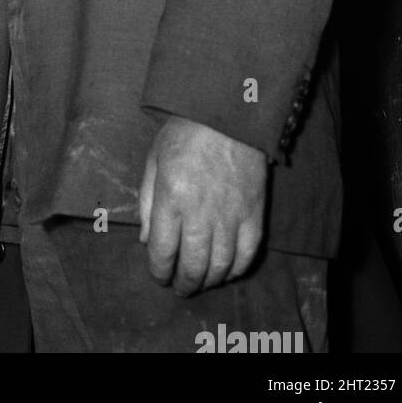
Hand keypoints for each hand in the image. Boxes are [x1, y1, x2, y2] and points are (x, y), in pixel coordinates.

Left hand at [139, 115, 266, 294]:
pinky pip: (246, 255)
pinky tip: (226, 271)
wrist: (227, 115)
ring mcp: (231, 216)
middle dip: (183, 283)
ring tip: (200, 282)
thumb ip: (146, 202)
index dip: (159, 270)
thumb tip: (146, 240)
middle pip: (192, 265)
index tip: (158, 275)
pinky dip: (236, 270)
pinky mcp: (255, 215)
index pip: (162, 251)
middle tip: (179, 287)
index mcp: (171, 198)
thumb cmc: (184, 134)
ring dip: (208, 281)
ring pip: (220, 266)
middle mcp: (201, 213)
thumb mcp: (153, 161)